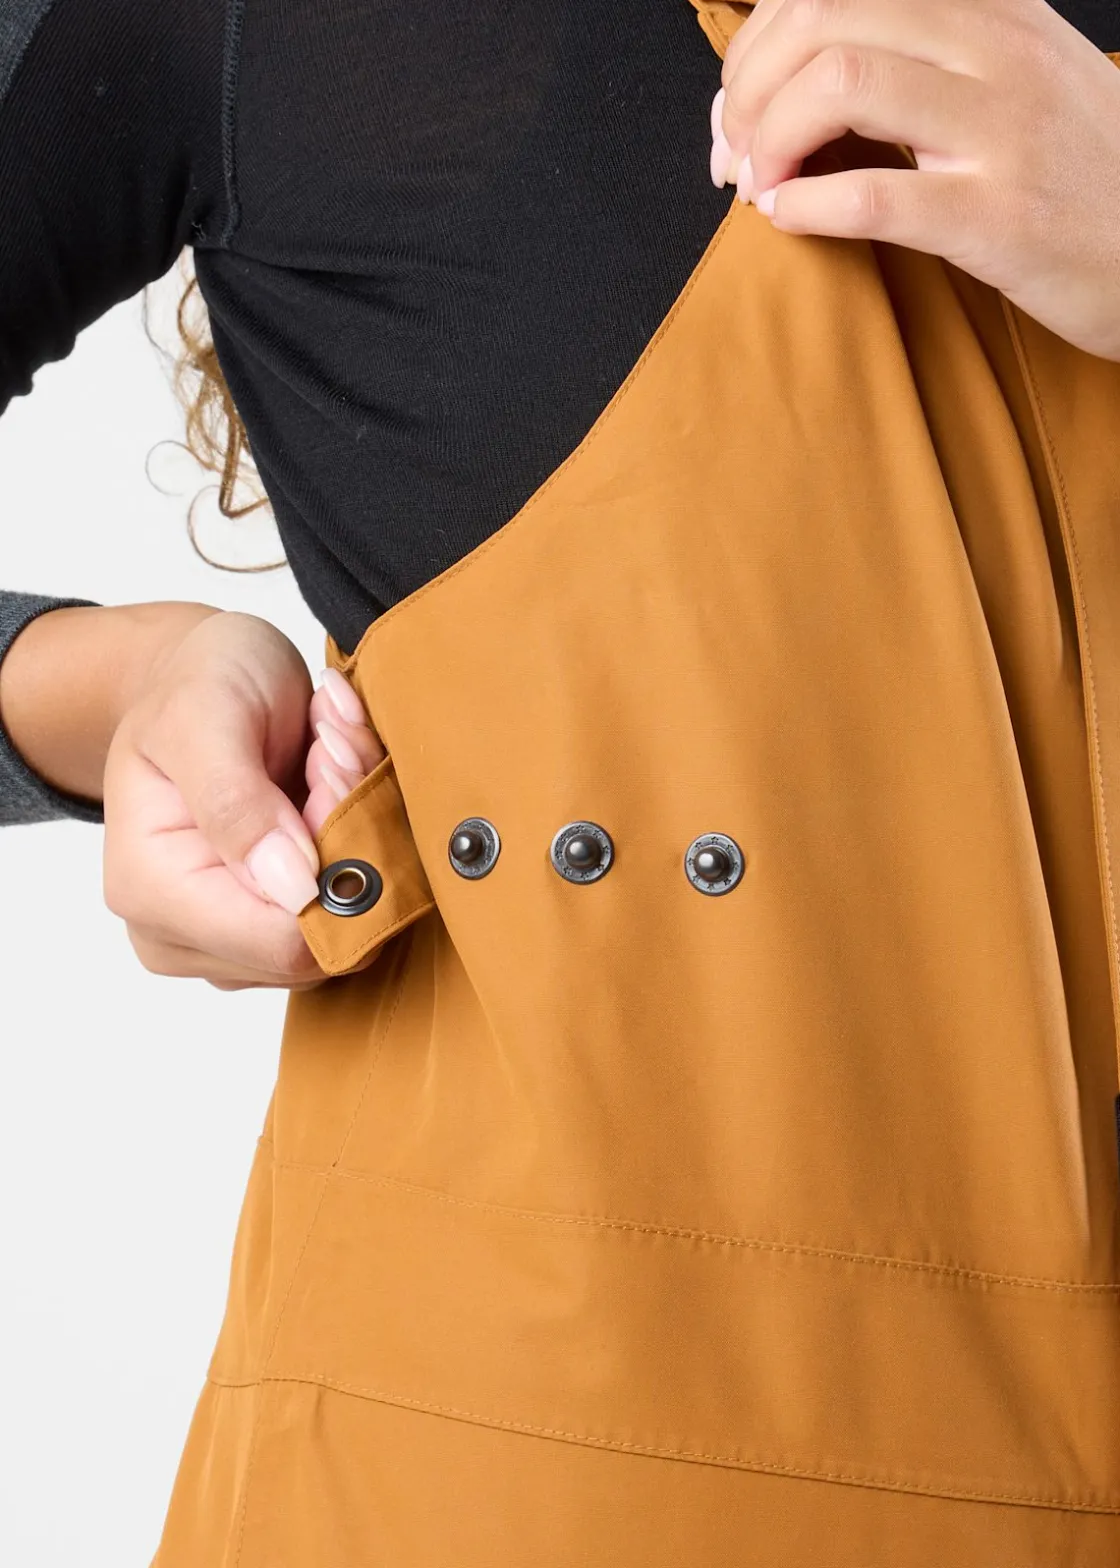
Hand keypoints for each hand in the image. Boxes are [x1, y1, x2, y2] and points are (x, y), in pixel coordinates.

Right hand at [102, 612, 379, 990]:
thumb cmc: (197, 682)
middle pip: (320, 936)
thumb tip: (294, 887)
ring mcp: (226, 942)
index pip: (281, 940)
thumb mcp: (206, 714)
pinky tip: (328, 786)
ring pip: (344, 923)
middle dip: (346, 839)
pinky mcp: (269, 930)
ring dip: (356, 832)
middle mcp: (180, 935)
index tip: (331, 769)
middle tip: (330, 752)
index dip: (332, 863)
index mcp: (150, 891)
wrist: (200, 673)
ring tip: (324, 758)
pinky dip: (359, 843)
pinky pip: (348, 910)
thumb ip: (238, 802)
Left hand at [712, 0, 1119, 359]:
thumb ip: (929, 52)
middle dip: (748, 90)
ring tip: (760, 185)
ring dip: (768, 140)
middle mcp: (997, 49)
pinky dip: (804, 207)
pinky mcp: (1000, 219)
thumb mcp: (1015, 75)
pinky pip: (873, 196)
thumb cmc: (1076, 177)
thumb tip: (806, 65)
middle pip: (824, 19)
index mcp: (992, 7)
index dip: (760, 42)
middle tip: (734, 152)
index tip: (740, 106)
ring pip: (840, 83)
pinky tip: (787, 219)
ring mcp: (1003, 131)